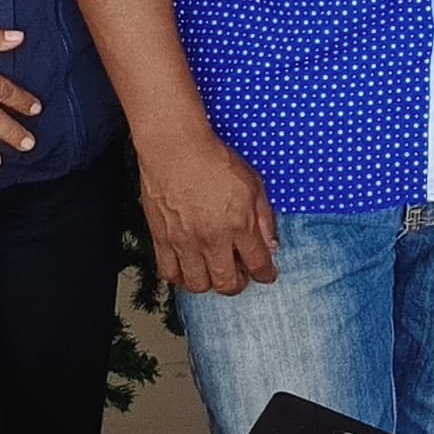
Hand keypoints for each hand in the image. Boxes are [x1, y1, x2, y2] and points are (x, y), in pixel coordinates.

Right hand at [143, 127, 279, 296]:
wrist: (176, 149)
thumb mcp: (254, 184)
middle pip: (227, 283)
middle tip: (240, 277)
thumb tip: (271, 246)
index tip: (266, 274)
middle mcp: (213, 238)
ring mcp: (185, 242)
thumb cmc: (214, 160)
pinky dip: (180, 277)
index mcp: (240, 224)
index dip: (265, 274)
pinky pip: (169, 273)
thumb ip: (265, 218)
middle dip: (238, 284)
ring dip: (209, 283)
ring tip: (213, 272)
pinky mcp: (162, 239)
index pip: (258, 264)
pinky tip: (188, 268)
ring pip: (198, 285)